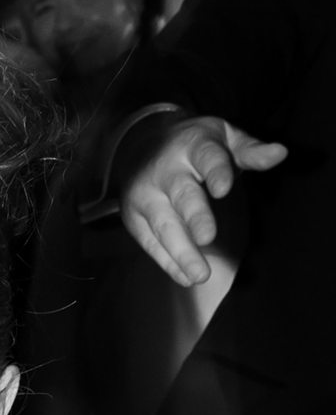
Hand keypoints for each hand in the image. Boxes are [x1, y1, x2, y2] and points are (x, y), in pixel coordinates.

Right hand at [116, 114, 286, 290]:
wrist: (139, 145)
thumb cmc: (194, 146)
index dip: (216, 172)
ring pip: (163, 225)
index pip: (206, 157)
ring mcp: (146, 195)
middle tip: (207, 237)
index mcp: (192, 144)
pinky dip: (168, 262)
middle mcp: (165, 169)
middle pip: (182, 194)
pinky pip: (151, 243)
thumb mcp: (222, 137)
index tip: (224, 189)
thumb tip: (280, 153)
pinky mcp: (134, 218)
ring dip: (181, 251)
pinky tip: (186, 277)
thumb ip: (250, 151)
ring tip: (201, 275)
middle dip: (194, 216)